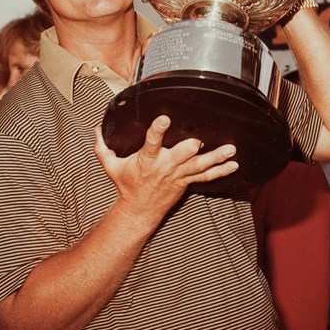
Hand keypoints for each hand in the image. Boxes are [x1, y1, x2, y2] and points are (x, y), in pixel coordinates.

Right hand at [94, 115, 237, 224]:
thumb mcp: (110, 166)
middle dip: (190, 147)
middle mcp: (165, 166)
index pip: (152, 142)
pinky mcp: (186, 182)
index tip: (164, 119)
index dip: (158, 130)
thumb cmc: (126, 186)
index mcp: (147, 159)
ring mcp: (178, 175)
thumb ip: (102, 147)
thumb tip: (96, 129)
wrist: (138, 211)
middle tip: (199, 140)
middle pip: (181, 154)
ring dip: (216, 158)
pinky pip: (206, 176)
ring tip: (230, 150)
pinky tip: (233, 164)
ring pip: (199, 165)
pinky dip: (220, 171)